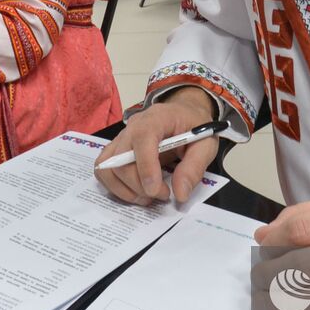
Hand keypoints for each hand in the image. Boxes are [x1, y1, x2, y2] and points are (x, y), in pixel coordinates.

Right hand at [94, 87, 217, 204]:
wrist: (184, 113)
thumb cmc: (194, 126)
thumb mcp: (206, 144)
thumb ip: (194, 167)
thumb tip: (180, 194)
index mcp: (157, 118)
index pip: (142, 139)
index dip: (146, 168)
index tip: (158, 191)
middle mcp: (132, 126)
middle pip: (121, 160)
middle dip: (140, 186)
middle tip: (163, 195)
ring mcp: (121, 137)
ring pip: (107, 168)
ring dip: (125, 190)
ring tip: (148, 196)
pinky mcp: (115, 150)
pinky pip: (103, 170)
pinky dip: (115, 187)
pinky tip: (135, 192)